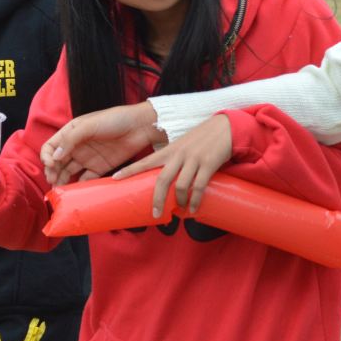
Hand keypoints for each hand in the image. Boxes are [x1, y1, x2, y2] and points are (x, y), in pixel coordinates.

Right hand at [41, 102, 163, 185]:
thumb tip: (54, 157)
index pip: (50, 147)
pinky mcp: (99, 168)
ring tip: (59, 191)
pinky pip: (85, 180)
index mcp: (71, 132)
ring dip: (62, 181)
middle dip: (52, 173)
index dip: (46, 156)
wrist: (140, 127)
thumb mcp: (90, 125)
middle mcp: (76, 146)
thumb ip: (71, 139)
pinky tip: (75, 193)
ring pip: (68, 172)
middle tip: (53, 183)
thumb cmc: (115, 120)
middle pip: (57, 162)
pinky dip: (78, 186)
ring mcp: (87, 158)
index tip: (50, 165)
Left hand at [111, 114, 233, 217]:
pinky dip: (195, 201)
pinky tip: (194, 209)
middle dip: (157, 199)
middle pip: (162, 179)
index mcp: (169, 150)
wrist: (225, 127)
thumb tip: (165, 181)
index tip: (115, 178)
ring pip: (180, 185)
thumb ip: (173, 159)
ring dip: (179, 202)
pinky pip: (199, 186)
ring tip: (179, 211)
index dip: (130, 170)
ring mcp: (194, 159)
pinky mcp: (209, 164)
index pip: (145, 161)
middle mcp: (179, 154)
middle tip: (154, 214)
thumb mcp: (183, 145)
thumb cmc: (202, 138)